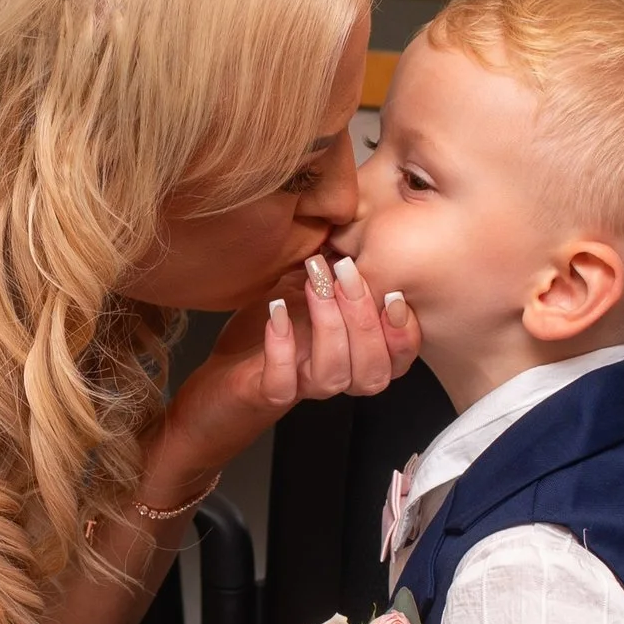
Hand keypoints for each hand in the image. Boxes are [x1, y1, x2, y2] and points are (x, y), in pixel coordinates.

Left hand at [160, 254, 418, 473]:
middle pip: (372, 367)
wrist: (219, 379)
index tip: (393, 291)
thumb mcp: (304, 295)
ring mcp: (302, 388)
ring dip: (329, 325)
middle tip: (345, 270)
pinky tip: (275, 314)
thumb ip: (333, 275)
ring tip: (313, 283)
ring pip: (333, 374)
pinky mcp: (266, 394)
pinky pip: (282, 382)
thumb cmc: (266, 335)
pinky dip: (281, 348)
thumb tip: (351, 230)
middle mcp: (335, 376)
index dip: (403, 332)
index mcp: (355, 357)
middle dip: (364, 316)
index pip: (398, 358)